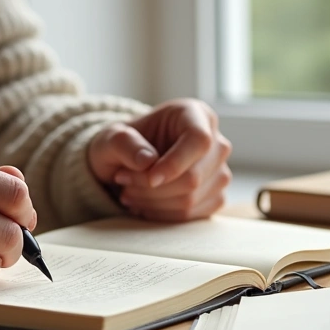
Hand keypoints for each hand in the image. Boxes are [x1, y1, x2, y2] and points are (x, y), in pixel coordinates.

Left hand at [87, 99, 231, 220]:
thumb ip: (123, 143)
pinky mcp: (216, 196)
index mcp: (195, 115)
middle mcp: (215, 142)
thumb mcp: (110, 137)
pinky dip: (163, 214)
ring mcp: (220, 171)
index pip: (199, 140)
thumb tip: (147, 161)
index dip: (175, 163)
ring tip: (129, 192)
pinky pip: (192, 214)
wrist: (128, 164)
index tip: (150, 178)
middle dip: (153, 187)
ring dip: (153, 202)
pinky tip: (145, 204)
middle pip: (194, 176)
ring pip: (192, 198)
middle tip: (123, 181)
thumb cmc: (124, 145)